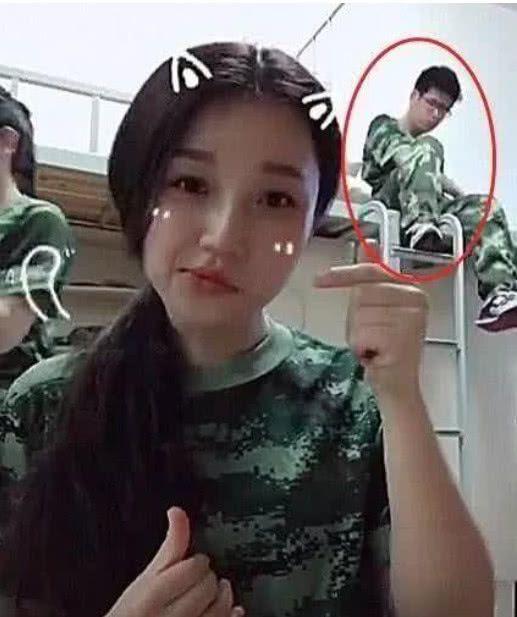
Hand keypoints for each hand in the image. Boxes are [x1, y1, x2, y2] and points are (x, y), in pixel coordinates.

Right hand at [105, 507, 244, 616]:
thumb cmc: (134, 612)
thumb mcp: (146, 577)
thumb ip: (170, 545)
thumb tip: (177, 511)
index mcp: (153, 595)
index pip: (192, 568)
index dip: (197, 562)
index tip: (195, 563)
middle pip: (207, 587)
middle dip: (207, 578)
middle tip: (200, 580)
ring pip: (220, 609)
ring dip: (223, 596)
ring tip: (215, 592)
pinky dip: (231, 616)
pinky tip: (230, 611)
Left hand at [313, 240, 427, 403]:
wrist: (397, 386)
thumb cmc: (384, 347)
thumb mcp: (376, 307)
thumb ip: (371, 278)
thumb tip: (369, 242)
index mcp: (413, 291)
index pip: (371, 273)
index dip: (342, 275)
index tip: (318, 279)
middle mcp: (417, 301)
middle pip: (361, 295)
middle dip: (356, 318)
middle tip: (371, 336)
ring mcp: (412, 320)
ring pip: (359, 316)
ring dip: (358, 335)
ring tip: (374, 346)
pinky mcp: (402, 339)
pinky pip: (361, 335)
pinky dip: (361, 348)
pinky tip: (376, 355)